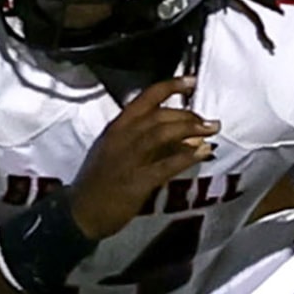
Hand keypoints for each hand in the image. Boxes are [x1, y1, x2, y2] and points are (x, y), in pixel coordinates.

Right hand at [69, 79, 219, 237]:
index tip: (191, 81)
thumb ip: (142, 140)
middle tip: (208, 121)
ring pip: (163, 133)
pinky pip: (167, 164)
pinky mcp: (138, 180)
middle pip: (159, 115)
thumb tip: (179, 134)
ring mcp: (130, 158)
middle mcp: (123, 137)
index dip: (170, 86)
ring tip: (211, 130)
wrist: (81, 212)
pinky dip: (187, 156)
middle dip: (188, 114)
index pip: (145, 98)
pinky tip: (203, 153)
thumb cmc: (99, 180)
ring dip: (191, 129)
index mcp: (116, 127)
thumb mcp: (115, 151)